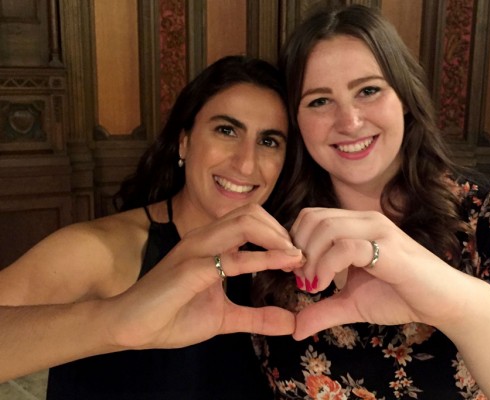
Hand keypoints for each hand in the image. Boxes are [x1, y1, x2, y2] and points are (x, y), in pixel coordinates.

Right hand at [103, 204, 304, 349]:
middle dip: (281, 230)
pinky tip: (282, 265)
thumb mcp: (224, 318)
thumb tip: (290, 323)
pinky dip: (263, 260)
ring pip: (244, 223)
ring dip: (276, 238)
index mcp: (210, 243)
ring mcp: (196, 250)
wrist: (130, 328)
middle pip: (251, 213)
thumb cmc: (172, 316)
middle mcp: (204, 238)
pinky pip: (232, 258)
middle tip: (300, 255)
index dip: (278, 233)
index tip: (298, 255)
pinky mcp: (191, 269)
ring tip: (295, 257)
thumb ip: (256, 317)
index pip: (250, 220)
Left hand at [290, 208, 465, 339]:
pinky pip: (346, 247)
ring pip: (326, 228)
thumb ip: (323, 310)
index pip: (311, 216)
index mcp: (356, 225)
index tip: (298, 273)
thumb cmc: (401, 296)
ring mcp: (378, 231)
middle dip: (298, 250)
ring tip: (312, 285)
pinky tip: (324, 286)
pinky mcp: (389, 248)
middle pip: (313, 218)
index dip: (296, 243)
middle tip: (302, 280)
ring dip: (310, 258)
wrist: (444, 302)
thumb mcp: (352, 303)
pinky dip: (326, 266)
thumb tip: (294, 329)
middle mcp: (366, 220)